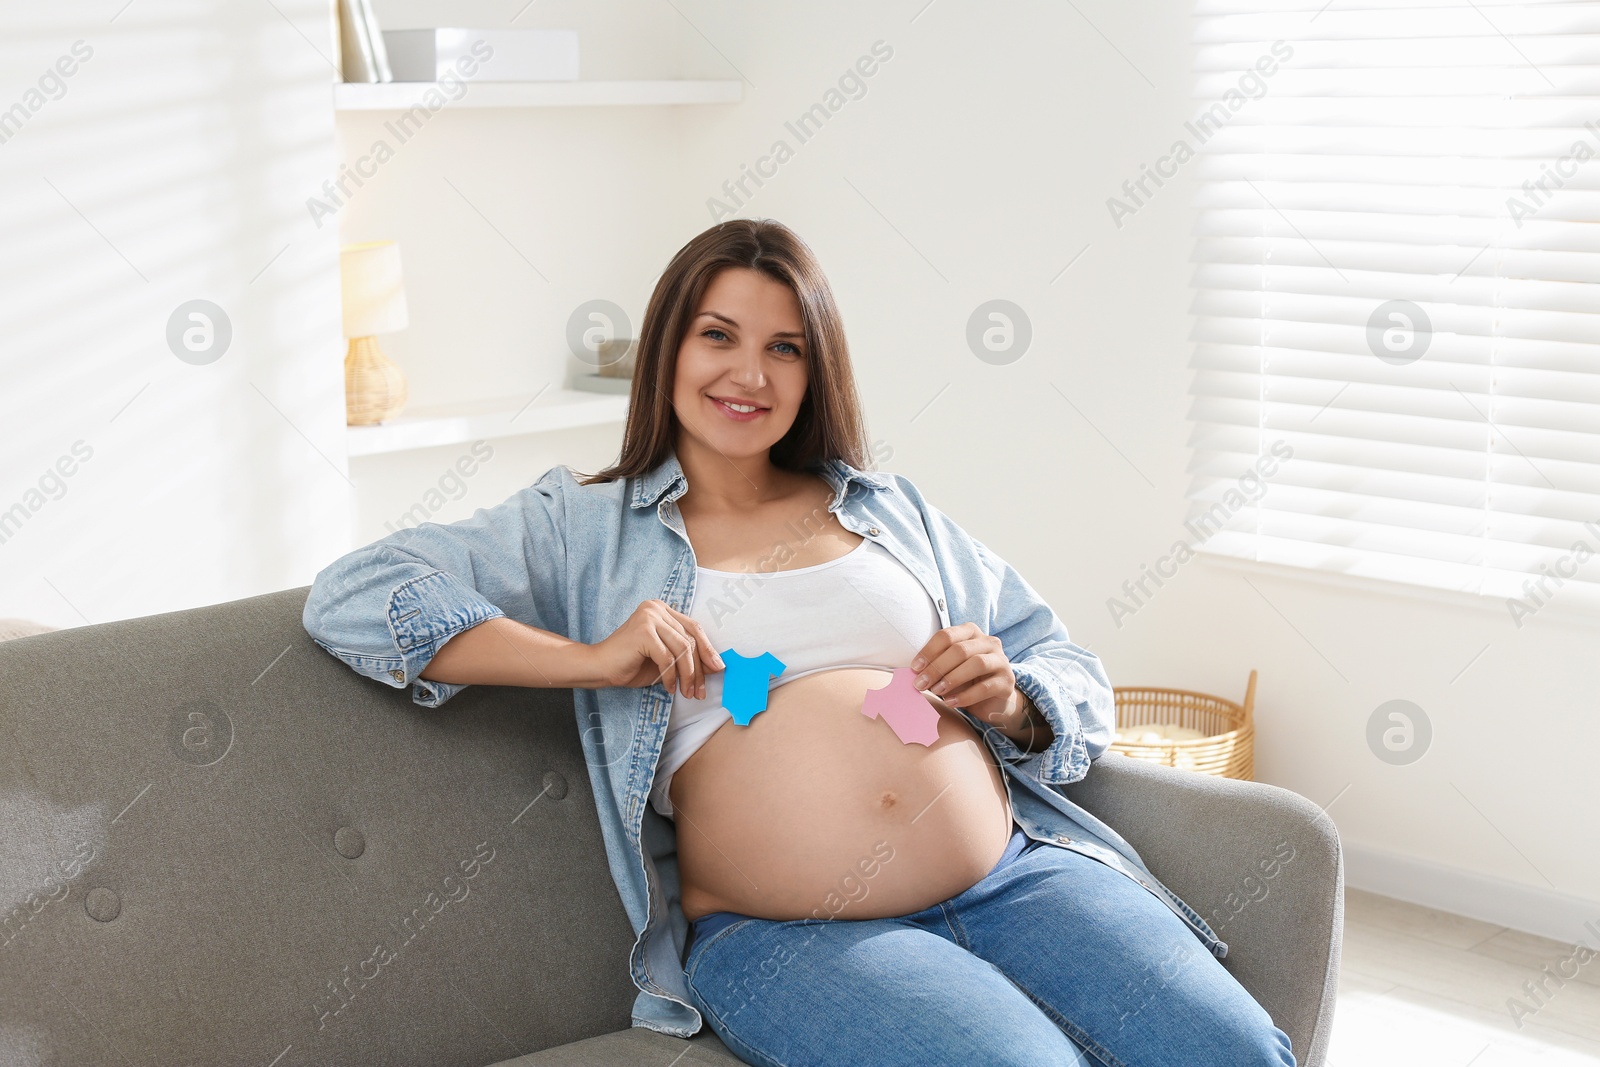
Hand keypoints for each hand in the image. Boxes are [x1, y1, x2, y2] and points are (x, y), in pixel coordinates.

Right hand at [583, 600, 722, 698]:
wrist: (598, 667)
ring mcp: (649, 617)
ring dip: (688, 675)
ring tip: (687, 693)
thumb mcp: (665, 658)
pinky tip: (669, 687)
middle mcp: (656, 608)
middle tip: (702, 689)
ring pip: (682, 649)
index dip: (708, 649)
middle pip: (690, 639)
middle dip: (700, 668)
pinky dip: (671, 676)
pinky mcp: (643, 631)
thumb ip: (685, 655)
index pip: (693, 628)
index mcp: (662, 609)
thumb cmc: (630, 664)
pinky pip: (668, 658)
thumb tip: (715, 664)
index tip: (717, 669)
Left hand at [909, 622, 1015, 723]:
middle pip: (960, 649)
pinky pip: (986, 687)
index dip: (929, 651)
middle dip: (937, 667)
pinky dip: (966, 696)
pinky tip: (950, 702)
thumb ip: (935, 665)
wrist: (992, 701)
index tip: (914, 668)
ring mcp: (1001, 660)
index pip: (947, 635)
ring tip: (936, 691)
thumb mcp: (949, 668)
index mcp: (971, 632)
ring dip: (952, 678)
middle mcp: (989, 642)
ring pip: (976, 664)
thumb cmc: (965, 680)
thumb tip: (915, 672)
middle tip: (920, 684)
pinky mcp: (1007, 681)